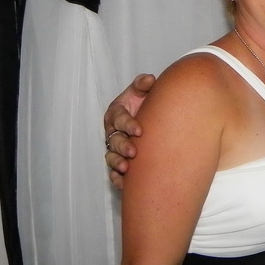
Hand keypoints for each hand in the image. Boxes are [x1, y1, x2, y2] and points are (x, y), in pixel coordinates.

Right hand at [104, 74, 155, 189]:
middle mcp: (113, 131)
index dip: (127, 124)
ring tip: (126, 169)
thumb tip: (149, 80)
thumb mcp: (142, 91)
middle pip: (114, 140)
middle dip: (122, 146)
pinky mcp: (119, 161)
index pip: (119, 119)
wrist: (152, 117)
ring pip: (112, 157)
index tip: (139, 130)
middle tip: (133, 152)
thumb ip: (143, 84)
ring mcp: (115, 148)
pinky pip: (114, 172)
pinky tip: (124, 184)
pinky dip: (118, 178)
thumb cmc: (145, 103)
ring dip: (117, 164)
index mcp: (116, 113)